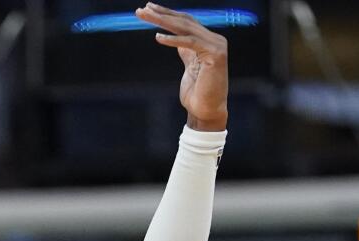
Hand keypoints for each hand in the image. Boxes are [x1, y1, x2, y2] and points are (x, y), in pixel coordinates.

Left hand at [134, 3, 227, 130]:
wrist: (205, 112)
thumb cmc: (196, 94)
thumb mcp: (189, 67)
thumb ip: (186, 51)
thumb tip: (175, 40)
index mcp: (208, 41)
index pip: (186, 21)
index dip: (167, 14)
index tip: (148, 8)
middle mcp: (215, 40)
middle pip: (184, 21)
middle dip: (161, 14)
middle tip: (142, 9)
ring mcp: (217, 46)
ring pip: (186, 28)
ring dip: (163, 21)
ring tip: (146, 16)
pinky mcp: (215, 55)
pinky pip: (190, 43)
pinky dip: (173, 40)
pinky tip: (158, 37)